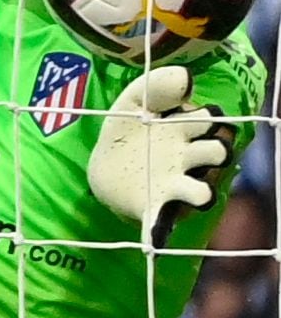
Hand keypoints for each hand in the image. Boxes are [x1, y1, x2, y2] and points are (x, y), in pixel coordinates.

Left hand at [87, 61, 228, 227]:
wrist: (101, 161)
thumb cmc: (129, 128)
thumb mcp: (134, 99)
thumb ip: (157, 84)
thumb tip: (188, 79)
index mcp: (186, 130)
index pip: (212, 121)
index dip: (206, 117)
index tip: (183, 112)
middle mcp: (188, 159)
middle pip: (217, 153)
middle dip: (215, 150)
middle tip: (201, 150)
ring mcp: (173, 184)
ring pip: (201, 191)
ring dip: (201, 191)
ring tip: (197, 192)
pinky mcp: (152, 206)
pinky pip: (160, 222)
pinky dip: (160, 231)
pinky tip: (155, 238)